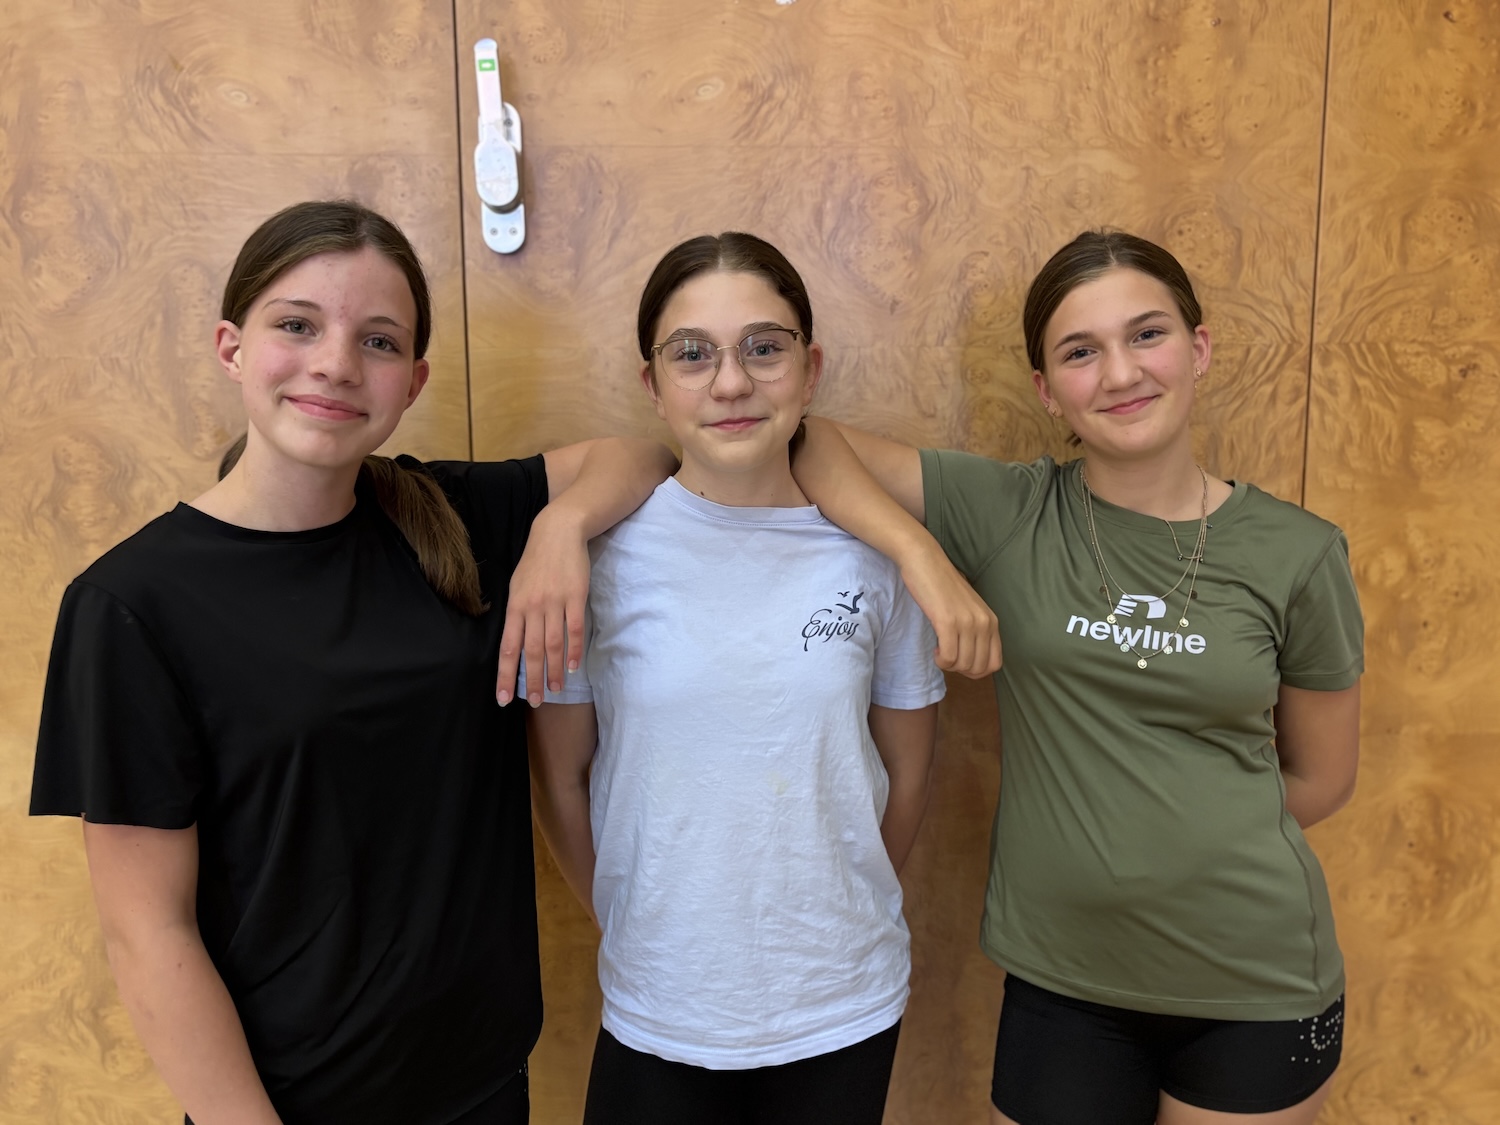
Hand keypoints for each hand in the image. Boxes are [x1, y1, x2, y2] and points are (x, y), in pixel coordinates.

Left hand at [497, 505, 588, 705]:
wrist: (557, 532)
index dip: (505, 674)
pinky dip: (573, 649)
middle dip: (531, 679)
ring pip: (552, 644)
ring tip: (555, 689)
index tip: (503, 697)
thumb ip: (516, 614)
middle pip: (530, 651)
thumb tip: (512, 644)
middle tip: (535, 702)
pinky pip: (574, 628)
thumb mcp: (516, 585)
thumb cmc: (536, 561)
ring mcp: (555, 602)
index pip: (508, 647)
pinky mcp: (575, 597)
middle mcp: (532, 607)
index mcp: (515, 606)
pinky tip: (573, 666)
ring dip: (554, 670)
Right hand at [899, 544, 1000, 677]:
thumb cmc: (942, 585)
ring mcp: (967, 623)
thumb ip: (976, 629)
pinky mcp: (948, 621)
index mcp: (992, 621)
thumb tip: (972, 659)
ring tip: (940, 650)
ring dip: (948, 664)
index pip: (995, 663)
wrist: (925, 561)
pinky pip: (949, 657)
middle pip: (978, 668)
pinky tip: (935, 648)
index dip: (977, 671)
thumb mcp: (969, 608)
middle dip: (961, 670)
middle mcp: (984, 623)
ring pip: (962, 665)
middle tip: (948, 656)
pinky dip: (941, 660)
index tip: (961, 661)